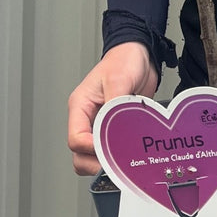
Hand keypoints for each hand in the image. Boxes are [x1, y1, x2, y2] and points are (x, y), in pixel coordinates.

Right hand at [67, 42, 157, 174]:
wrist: (141, 54)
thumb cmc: (124, 60)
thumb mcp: (118, 80)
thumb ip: (114, 107)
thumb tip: (114, 133)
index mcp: (80, 106)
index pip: (75, 139)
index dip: (90, 149)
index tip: (107, 150)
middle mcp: (87, 118)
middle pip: (80, 154)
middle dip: (96, 162)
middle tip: (116, 163)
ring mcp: (100, 124)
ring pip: (94, 155)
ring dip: (108, 160)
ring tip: (124, 159)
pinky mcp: (115, 128)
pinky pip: (112, 149)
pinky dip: (120, 155)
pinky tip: (131, 153)